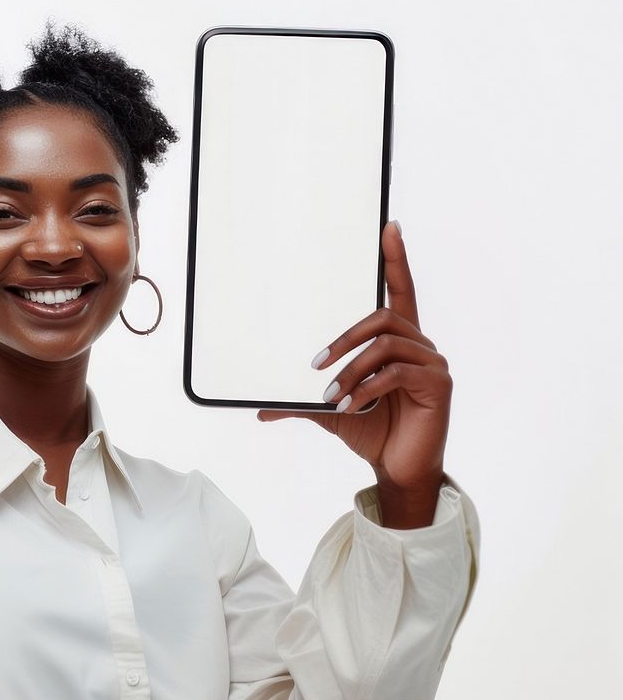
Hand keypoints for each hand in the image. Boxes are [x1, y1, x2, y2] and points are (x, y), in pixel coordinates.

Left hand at [258, 221, 451, 491]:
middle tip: (314, 365)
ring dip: (351, 368)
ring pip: (386, 344)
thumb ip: (302, 403)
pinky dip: (366, 387)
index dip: (396, 260)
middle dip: (344, 338)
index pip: (401, 291)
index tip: (388, 228)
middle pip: (383, 317)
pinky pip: (396, 372)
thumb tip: (261, 409)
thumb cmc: (373, 433)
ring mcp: (433, 364)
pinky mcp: (438, 385)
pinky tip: (349, 404)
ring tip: (330, 395)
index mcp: (399, 344)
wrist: (398, 471)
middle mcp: (420, 347)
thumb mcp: (332, 412)